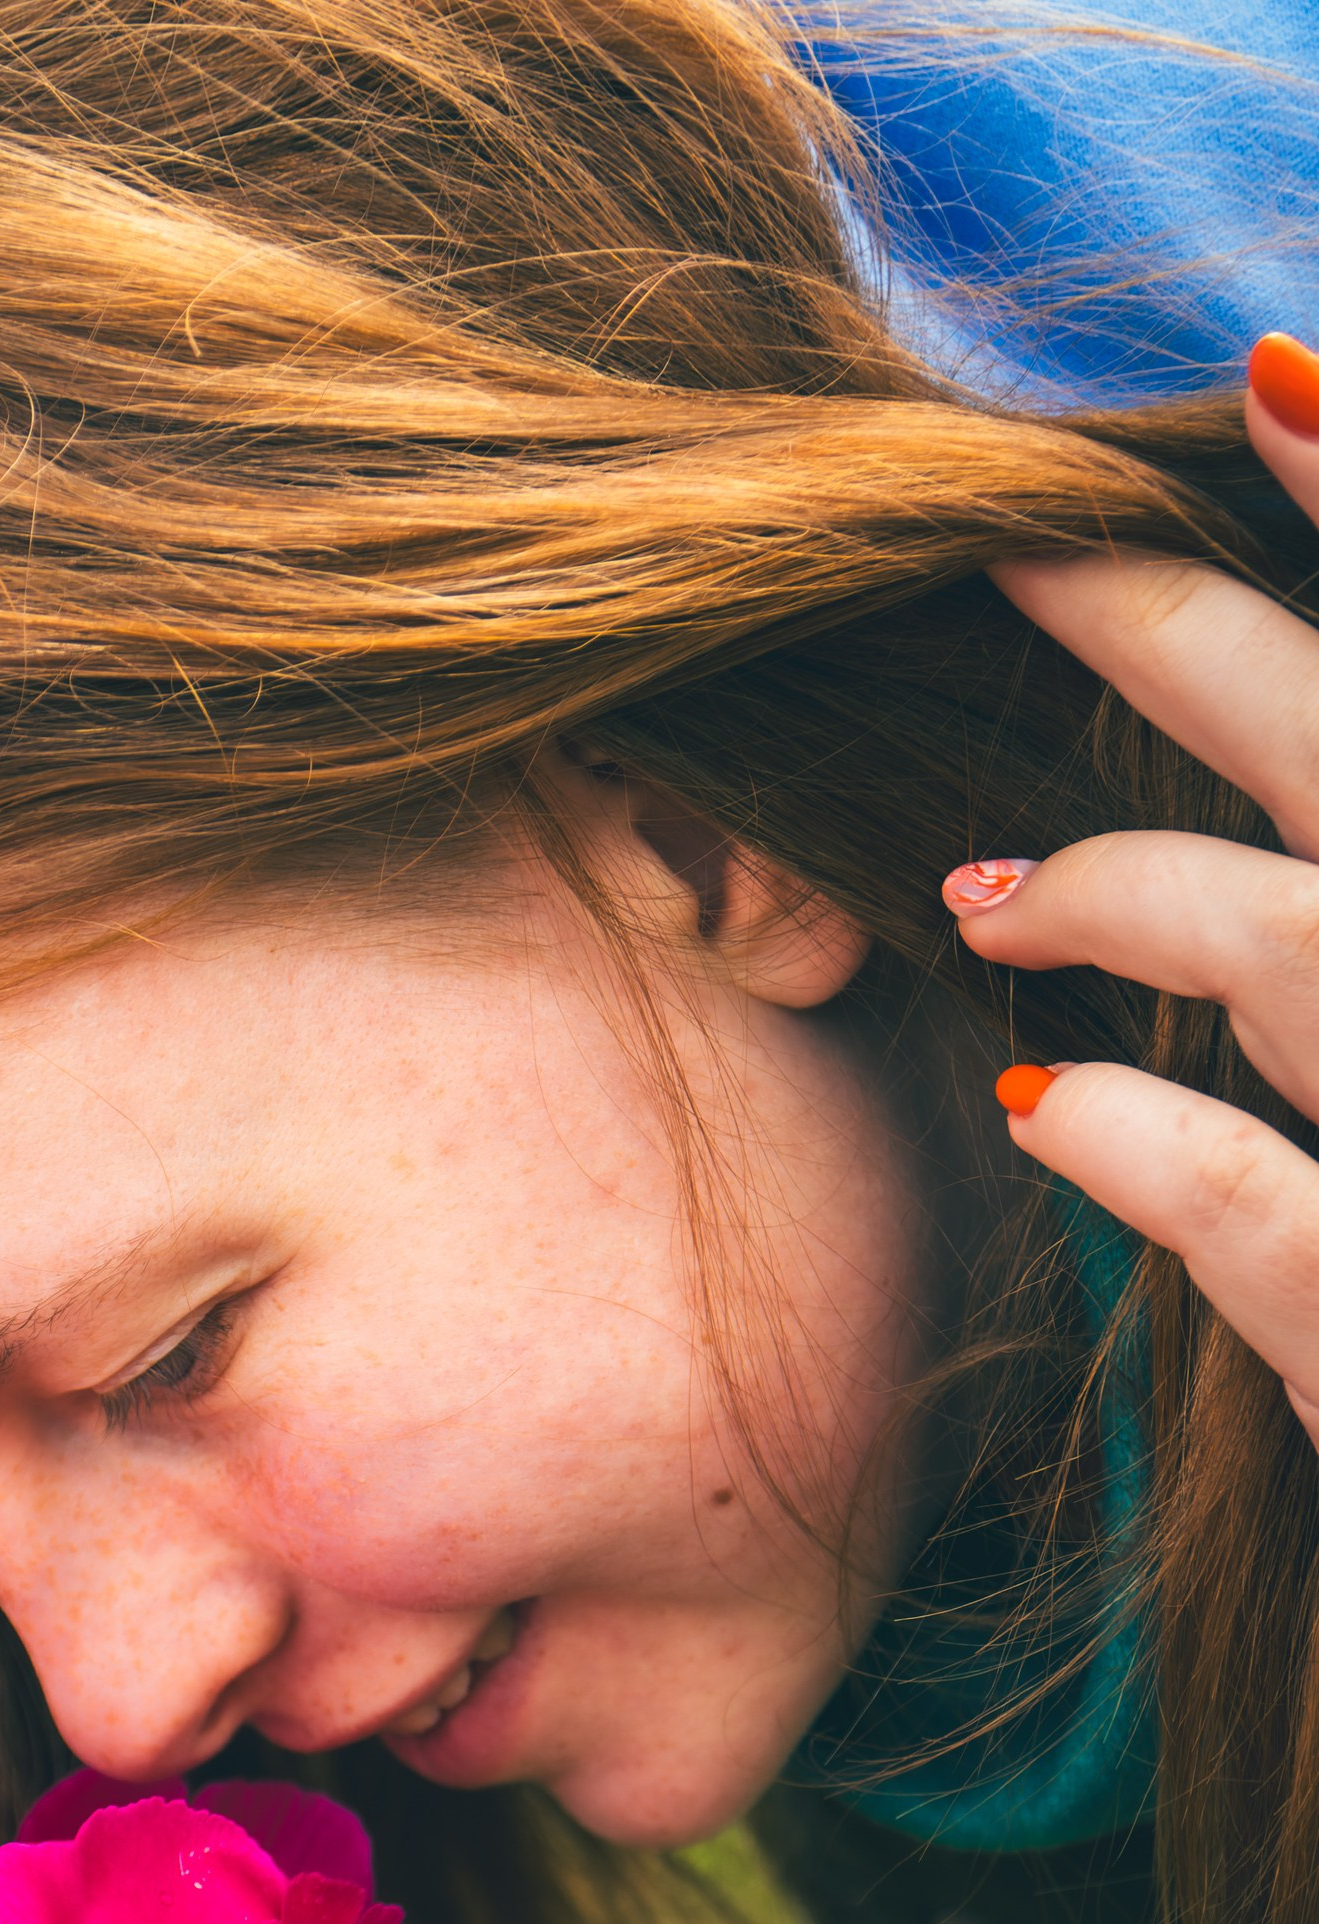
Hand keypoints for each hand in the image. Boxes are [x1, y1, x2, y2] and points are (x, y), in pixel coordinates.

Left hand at [944, 331, 1318, 1451]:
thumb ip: (1313, 946)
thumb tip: (1199, 883)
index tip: (1260, 361)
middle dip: (1184, 624)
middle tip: (1009, 538)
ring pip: (1311, 949)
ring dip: (1125, 890)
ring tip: (983, 890)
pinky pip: (1273, 1216)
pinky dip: (1146, 1152)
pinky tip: (1039, 1106)